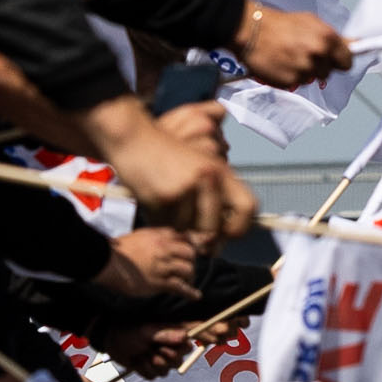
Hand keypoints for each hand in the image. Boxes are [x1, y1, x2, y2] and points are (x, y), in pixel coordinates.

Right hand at [81, 95, 255, 238]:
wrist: (134, 140)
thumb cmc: (165, 158)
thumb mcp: (197, 170)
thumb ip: (213, 199)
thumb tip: (217, 241)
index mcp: (220, 171)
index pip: (248, 206)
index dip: (241, 227)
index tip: (228, 233)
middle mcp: (208, 179)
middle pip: (213, 229)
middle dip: (199, 236)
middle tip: (187, 226)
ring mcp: (186, 188)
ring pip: (187, 230)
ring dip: (176, 225)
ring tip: (168, 203)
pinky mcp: (165, 197)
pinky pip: (167, 225)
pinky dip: (159, 220)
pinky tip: (155, 202)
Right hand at [96, 227, 200, 297]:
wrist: (106, 261)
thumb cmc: (118, 250)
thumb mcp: (140, 236)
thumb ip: (155, 236)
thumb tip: (165, 238)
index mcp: (160, 236)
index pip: (185, 237)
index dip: (194, 244)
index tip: (198, 250)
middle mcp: (164, 249)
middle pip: (191, 253)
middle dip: (192, 261)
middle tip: (188, 270)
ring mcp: (162, 265)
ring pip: (188, 269)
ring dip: (190, 277)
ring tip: (188, 282)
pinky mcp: (159, 281)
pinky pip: (180, 287)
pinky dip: (190, 292)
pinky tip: (196, 296)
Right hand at [230, 4, 350, 86]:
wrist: (251, 30)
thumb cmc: (279, 23)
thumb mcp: (310, 22)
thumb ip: (334, 37)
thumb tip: (354, 44)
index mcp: (327, 40)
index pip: (347, 62)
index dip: (340, 60)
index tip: (334, 59)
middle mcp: (318, 56)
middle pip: (329, 72)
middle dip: (320, 64)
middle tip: (303, 52)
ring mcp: (304, 71)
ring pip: (313, 78)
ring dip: (305, 71)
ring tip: (290, 56)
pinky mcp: (290, 82)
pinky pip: (297, 83)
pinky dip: (291, 76)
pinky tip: (282, 63)